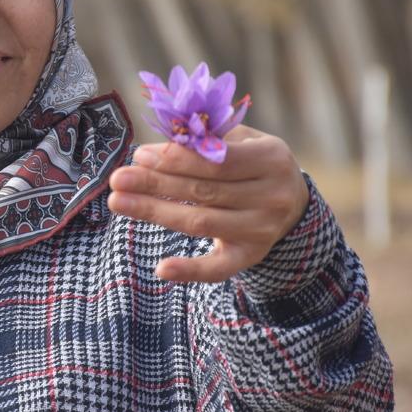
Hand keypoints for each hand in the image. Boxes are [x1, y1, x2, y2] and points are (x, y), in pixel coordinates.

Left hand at [108, 126, 309, 282]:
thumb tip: (149, 153)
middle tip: (118, 179)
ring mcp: (262, 229)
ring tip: (119, 202)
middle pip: (204, 191)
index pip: (217, 161)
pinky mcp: (251, 256)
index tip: (139, 156)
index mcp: (270, 158)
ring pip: (201, 222)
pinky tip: (161, 269)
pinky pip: (219, 269)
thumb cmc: (252, 161)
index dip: (176, 159)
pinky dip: (190, 271)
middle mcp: (271, 196)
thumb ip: (202, 141)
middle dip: (156, 184)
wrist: (293, 201)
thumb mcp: (240, 140)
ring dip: (156, 212)